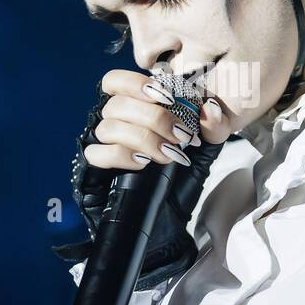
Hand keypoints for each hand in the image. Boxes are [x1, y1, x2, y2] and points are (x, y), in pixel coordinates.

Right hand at [52, 69, 231, 288]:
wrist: (168, 223)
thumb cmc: (180, 182)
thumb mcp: (204, 152)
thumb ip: (213, 128)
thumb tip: (209, 108)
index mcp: (133, 110)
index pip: (115, 81)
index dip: (136, 83)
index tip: (166, 97)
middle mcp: (112, 124)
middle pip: (117, 104)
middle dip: (154, 118)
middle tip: (180, 136)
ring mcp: (99, 147)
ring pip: (108, 127)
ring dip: (143, 138)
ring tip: (167, 155)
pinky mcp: (91, 171)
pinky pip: (96, 154)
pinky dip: (122, 156)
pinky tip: (142, 164)